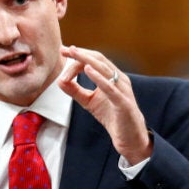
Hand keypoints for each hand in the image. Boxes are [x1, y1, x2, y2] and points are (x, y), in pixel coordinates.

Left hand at [58, 45, 151, 164]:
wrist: (130, 138)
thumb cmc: (112, 117)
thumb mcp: (89, 101)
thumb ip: (75, 91)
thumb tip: (59, 80)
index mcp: (113, 77)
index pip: (95, 60)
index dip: (79, 55)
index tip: (63, 52)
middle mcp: (120, 79)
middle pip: (99, 60)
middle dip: (81, 53)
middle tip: (65, 50)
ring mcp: (123, 90)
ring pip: (105, 69)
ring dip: (87, 60)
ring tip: (74, 53)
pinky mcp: (123, 103)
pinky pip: (110, 88)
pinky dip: (98, 77)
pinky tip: (87, 70)